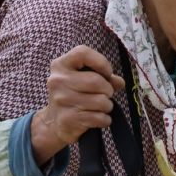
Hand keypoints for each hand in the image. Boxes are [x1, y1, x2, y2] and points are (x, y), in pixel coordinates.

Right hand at [30, 45, 124, 165]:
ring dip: (107, 106)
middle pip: (96, 81)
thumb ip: (104, 77)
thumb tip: (120, 82)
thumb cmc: (73, 96)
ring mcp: (62, 100)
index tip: (107, 73)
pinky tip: (98, 118)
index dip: (101, 62)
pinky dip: (105, 119)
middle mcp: (58, 81)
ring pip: (101, 101)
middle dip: (108, 90)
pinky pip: (100, 118)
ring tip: (101, 107)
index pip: (82, 53)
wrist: (54, 123)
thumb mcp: (83, 80)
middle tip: (106, 94)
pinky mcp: (68, 119)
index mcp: (61, 65)